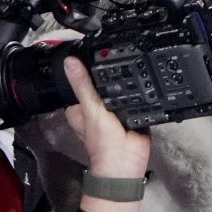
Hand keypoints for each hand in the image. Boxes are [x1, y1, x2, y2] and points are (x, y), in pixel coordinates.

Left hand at [60, 57, 150, 179]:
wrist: (126, 162)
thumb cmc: (103, 143)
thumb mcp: (90, 108)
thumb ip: (82, 85)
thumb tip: (70, 62)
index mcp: (79, 107)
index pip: (80, 81)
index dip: (84, 68)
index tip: (90, 49)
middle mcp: (96, 107)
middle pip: (101, 83)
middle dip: (107, 74)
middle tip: (114, 54)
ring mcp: (114, 110)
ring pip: (118, 90)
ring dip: (124, 83)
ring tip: (129, 66)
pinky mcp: (132, 113)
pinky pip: (134, 98)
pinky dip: (138, 92)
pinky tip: (141, 82)